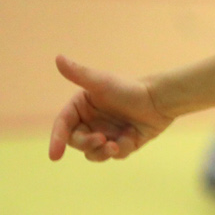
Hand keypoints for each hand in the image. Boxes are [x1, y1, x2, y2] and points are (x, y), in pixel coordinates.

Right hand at [49, 55, 173, 162]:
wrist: (160, 100)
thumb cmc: (130, 89)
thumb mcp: (102, 82)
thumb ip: (79, 74)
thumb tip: (58, 57)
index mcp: (80, 108)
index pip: (63, 126)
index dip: (56, 140)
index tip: (55, 156)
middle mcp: (90, 122)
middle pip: (77, 142)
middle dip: (87, 143)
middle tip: (101, 139)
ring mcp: (106, 134)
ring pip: (94, 153)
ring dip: (102, 152)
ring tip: (114, 145)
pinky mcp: (122, 143)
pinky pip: (115, 155)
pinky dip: (122, 148)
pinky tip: (133, 136)